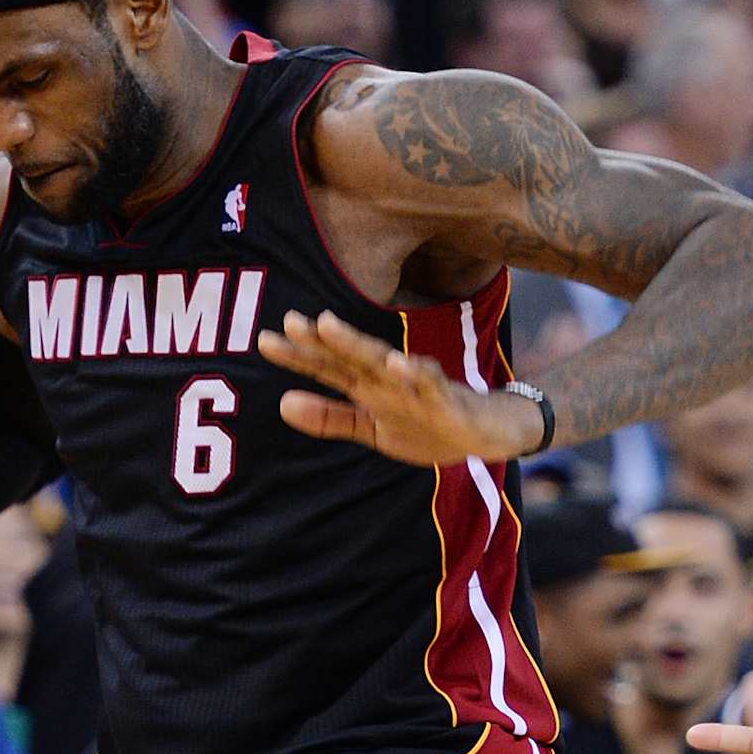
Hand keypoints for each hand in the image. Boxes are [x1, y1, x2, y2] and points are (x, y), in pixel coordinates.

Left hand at [259, 308, 540, 464]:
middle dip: (320, 341)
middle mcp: (387, 380)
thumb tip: (282, 404)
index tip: (265, 341)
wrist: (486, 433)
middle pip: (349, 357)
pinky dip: (413, 372)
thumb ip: (329, 418)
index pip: (327, 369)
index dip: (297, 357)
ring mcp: (415, 386)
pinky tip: (396, 362)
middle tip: (289, 320)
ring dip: (356, 343)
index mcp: (368, 388)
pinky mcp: (445, 398)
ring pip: (382, 361)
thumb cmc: (427, 426)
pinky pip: (428, 382)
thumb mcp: (371, 429)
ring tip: (328, 326)